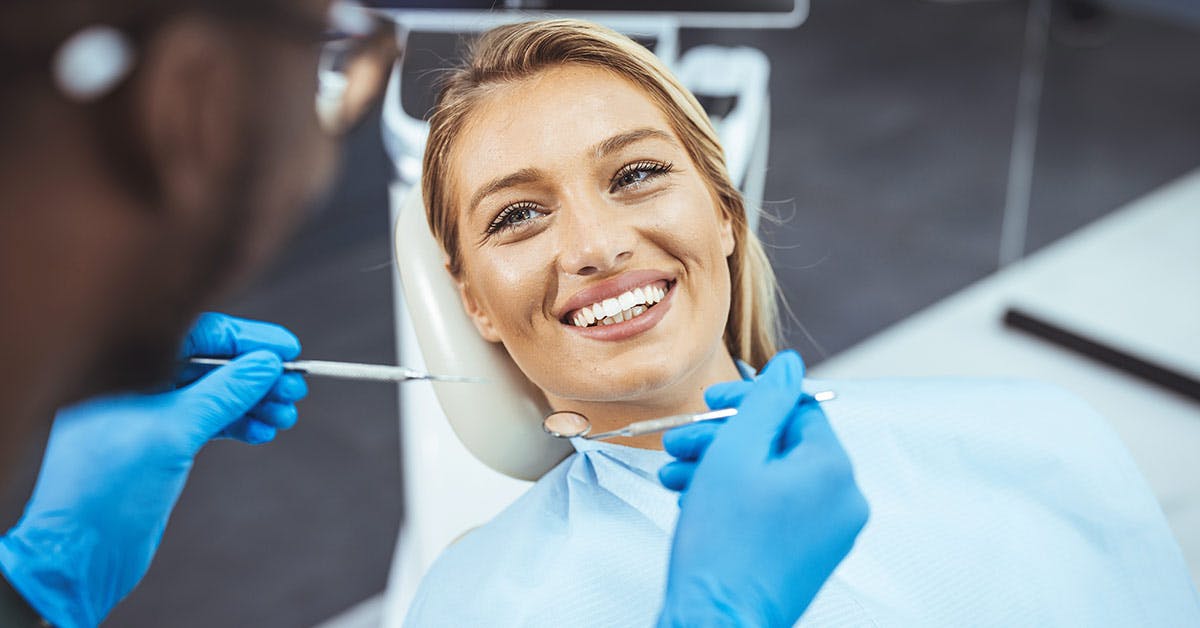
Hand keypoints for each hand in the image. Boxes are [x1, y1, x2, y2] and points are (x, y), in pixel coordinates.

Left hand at [0, 313, 305, 627]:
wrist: (80, 557)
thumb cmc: (106, 492)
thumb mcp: (170, 434)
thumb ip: (221, 393)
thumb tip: (265, 363)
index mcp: (124, 370)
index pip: (196, 335)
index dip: (246, 340)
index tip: (287, 349)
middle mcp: (135, 386)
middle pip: (210, 365)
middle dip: (257, 375)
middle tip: (295, 387)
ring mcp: (147, 415)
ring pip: (213, 395)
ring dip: (254, 402)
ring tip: (286, 415)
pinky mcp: (159, 444)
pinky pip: (207, 422)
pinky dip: (238, 425)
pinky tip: (263, 432)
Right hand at [657, 351, 867, 627]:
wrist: (716, 623)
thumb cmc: (722, 546)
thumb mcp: (735, 453)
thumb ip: (765, 401)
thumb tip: (790, 365)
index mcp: (834, 470)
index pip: (797, 408)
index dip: (748, 398)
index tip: (711, 400)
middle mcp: (843, 501)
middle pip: (780, 444)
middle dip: (723, 438)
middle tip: (681, 442)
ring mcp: (828, 533)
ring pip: (772, 477)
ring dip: (720, 468)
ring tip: (675, 475)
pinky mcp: (807, 556)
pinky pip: (774, 508)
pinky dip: (735, 498)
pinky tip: (692, 500)